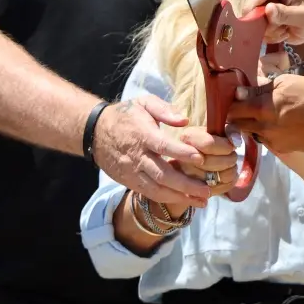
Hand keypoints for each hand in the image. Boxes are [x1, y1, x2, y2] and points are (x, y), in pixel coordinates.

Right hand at [92, 96, 210, 207]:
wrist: (96, 132)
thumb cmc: (125, 115)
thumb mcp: (143, 103)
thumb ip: (164, 109)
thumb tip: (184, 120)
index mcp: (142, 134)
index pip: (163, 146)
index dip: (181, 153)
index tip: (201, 158)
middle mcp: (137, 156)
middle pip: (162, 174)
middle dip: (186, 184)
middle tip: (208, 188)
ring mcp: (132, 172)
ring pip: (156, 189)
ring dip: (180, 197)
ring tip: (202, 201)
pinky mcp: (129, 181)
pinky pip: (149, 193)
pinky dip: (167, 199)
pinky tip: (185, 201)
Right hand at [171, 127, 239, 198]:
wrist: (194, 162)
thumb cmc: (209, 143)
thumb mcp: (217, 132)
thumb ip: (229, 131)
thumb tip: (235, 141)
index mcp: (187, 138)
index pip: (208, 144)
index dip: (225, 147)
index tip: (231, 147)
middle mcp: (181, 158)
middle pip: (213, 162)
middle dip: (230, 159)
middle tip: (232, 157)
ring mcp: (185, 177)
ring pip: (217, 177)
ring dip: (230, 171)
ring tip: (229, 166)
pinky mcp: (192, 193)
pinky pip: (218, 190)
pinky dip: (227, 183)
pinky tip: (225, 177)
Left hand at [229, 74, 303, 154]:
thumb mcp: (286, 82)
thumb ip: (261, 88)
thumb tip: (240, 92)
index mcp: (261, 109)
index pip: (232, 110)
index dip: (230, 104)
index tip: (234, 99)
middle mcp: (262, 128)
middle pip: (238, 125)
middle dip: (237, 116)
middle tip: (244, 108)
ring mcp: (272, 141)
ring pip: (252, 134)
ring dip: (252, 126)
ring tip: (263, 117)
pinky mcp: (282, 149)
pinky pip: (267, 141)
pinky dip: (267, 134)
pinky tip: (277, 126)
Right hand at [242, 0, 303, 46]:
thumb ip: (286, 14)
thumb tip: (268, 9)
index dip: (255, 3)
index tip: (250, 18)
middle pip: (253, 3)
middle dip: (266, 21)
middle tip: (283, 29)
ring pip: (253, 16)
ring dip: (269, 29)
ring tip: (285, 30)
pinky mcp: (261, 10)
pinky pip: (256, 25)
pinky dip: (269, 33)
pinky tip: (282, 32)